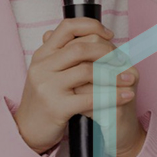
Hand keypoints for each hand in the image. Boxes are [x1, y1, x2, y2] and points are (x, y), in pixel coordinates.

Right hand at [12, 18, 137, 155]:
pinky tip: (125, 96)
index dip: (91, 26)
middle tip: (121, 59)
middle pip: (80, 48)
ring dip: (114, 74)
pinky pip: (91, 98)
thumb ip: (63, 51)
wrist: (27, 130)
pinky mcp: (57, 107)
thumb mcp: (46, 69)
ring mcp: (48, 86)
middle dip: (106, 51)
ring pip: (87, 71)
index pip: (67, 27)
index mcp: (42, 53)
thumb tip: (87, 32)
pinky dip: (112, 96)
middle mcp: (43, 66)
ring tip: (129, 78)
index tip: (108, 35)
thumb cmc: (43, 97)